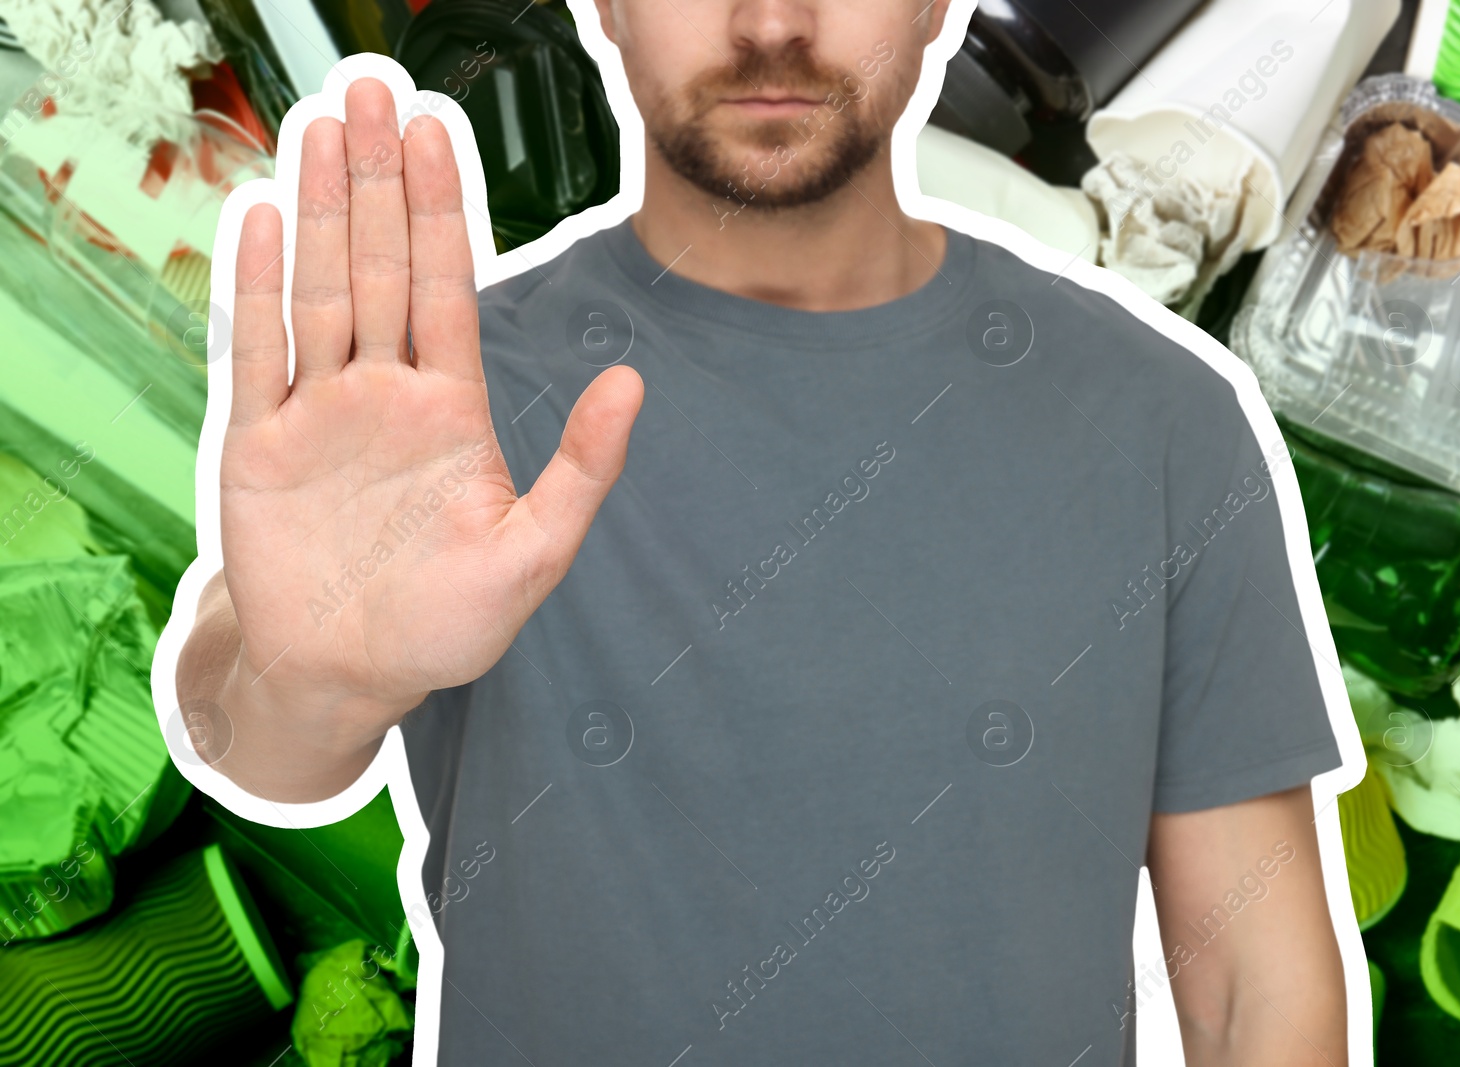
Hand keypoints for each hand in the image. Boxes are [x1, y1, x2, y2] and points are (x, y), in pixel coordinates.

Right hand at [220, 78, 641, 752]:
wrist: (350, 677)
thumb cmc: (448, 625)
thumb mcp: (535, 553)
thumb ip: (581, 469)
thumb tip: (633, 383)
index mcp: (449, 408)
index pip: (444, 288)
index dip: (438, 211)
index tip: (435, 134)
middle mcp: (383, 394)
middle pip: (379, 266)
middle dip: (375, 182)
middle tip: (369, 92)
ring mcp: (319, 413)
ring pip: (319, 290)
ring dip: (316, 211)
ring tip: (316, 128)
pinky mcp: (259, 445)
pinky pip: (256, 354)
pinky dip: (256, 289)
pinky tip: (259, 221)